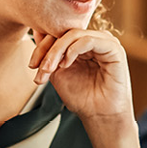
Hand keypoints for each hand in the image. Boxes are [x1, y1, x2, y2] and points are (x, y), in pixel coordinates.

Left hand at [29, 29, 138, 147]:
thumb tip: (36, 31)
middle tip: (40, 69)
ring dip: (57, 51)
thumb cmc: (82, 97)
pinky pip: (89, 40)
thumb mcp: (57, 72)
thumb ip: (49, 54)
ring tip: (50, 69)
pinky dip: (72, 50)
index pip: (59, 33)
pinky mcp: (114, 49)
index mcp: (82, 44)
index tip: (32, 65)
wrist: (99, 116)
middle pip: (65, 32)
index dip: (42, 46)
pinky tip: (66, 64)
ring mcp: (105, 43)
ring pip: (74, 34)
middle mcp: (95, 40)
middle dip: (47, 50)